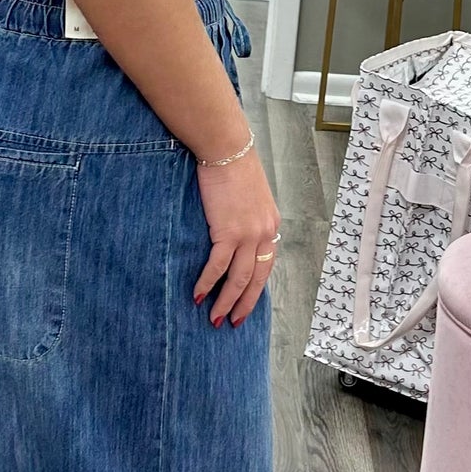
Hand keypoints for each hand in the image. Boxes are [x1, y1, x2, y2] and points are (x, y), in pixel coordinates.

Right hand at [194, 143, 281, 326]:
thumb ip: (248, 218)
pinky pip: (218, 266)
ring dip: (226, 301)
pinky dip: (208, 283)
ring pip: (239, 278)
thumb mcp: (250, 196)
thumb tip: (234, 234)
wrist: (226, 149)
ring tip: (215, 318)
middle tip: (232, 322)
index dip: (256, 288)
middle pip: (256, 279)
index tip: (246, 304)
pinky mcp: (228, 231)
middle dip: (244, 304)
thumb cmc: (233, 166)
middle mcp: (265, 233)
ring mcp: (248, 234)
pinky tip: (198, 296)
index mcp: (271, 225)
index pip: (267, 265)